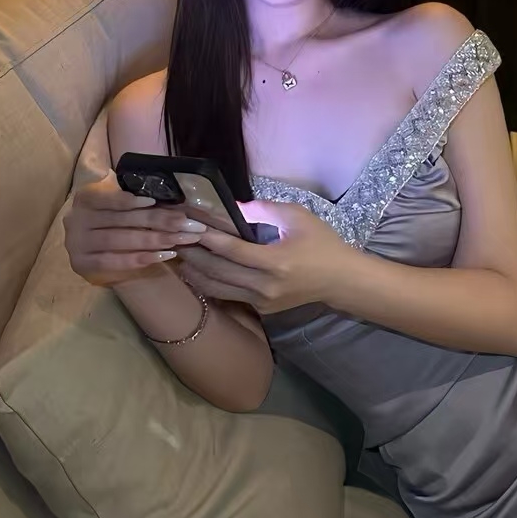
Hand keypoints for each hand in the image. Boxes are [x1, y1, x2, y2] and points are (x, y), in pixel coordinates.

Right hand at [63, 171, 206, 286]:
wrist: (88, 248)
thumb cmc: (108, 220)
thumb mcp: (114, 206)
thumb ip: (134, 204)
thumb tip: (171, 204)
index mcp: (85, 199)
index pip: (108, 199)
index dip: (129, 200)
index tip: (155, 201)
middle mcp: (76, 220)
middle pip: (120, 220)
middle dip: (156, 221)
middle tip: (185, 223)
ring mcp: (76, 244)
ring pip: (118, 241)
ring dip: (152, 240)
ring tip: (178, 239)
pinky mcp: (82, 264)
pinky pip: (114, 262)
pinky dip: (140, 259)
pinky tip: (163, 256)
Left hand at [177, 200, 355, 312]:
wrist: (340, 280)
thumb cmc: (322, 243)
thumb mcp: (296, 217)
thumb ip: (262, 209)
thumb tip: (231, 207)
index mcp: (275, 262)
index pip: (231, 250)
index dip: (207, 237)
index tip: (189, 224)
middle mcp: (265, 286)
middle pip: (218, 271)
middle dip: (193, 255)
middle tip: (176, 238)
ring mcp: (262, 302)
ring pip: (217, 289)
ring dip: (195, 272)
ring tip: (179, 255)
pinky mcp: (262, 310)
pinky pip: (229, 296)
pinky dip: (210, 284)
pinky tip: (197, 271)